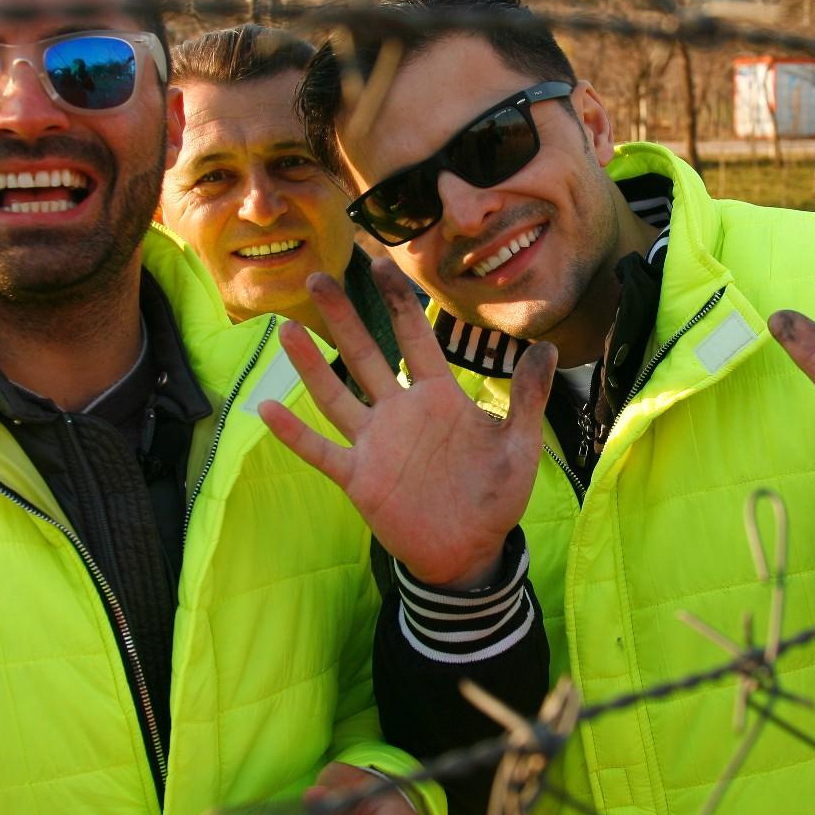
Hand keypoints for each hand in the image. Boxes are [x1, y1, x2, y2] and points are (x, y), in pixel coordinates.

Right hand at [257, 260, 555, 588]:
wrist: (469, 551)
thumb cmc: (494, 496)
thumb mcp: (519, 447)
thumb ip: (527, 399)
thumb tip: (547, 347)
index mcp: (438, 397)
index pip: (414, 337)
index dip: (397, 300)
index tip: (379, 262)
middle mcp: (400, 411)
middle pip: (365, 354)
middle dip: (343, 316)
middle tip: (319, 277)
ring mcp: (375, 443)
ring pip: (336, 395)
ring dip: (310, 364)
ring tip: (286, 329)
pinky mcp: (359, 477)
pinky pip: (321, 450)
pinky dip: (295, 433)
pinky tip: (267, 409)